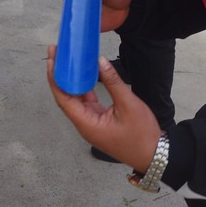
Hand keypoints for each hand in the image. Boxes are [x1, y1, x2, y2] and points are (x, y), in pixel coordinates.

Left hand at [46, 45, 160, 171]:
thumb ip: (113, 82)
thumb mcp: (129, 105)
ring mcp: (91, 122)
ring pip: (75, 98)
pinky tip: (83, 73)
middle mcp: (84, 123)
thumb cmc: (142, 135)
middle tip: (55, 51)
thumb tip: (100, 61)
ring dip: (70, 79)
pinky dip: (83, 86)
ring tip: (67, 59)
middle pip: (65, 96)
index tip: (52, 58)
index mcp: (87, 123)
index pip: (63, 98)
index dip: (55, 77)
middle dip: (59, 74)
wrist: (154, 154)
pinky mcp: (98, 120)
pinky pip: (86, 101)